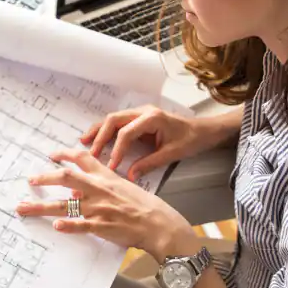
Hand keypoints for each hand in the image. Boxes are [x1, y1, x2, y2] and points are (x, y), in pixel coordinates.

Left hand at [16, 149, 198, 261]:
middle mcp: (99, 190)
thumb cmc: (145, 206)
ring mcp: (99, 208)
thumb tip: (78, 191)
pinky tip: (56, 227)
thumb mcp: (124, 187)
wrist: (159, 224)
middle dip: (45, 178)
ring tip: (23, 208)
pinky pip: (81, 225)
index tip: (51, 154)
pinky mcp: (102, 226)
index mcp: (106, 177)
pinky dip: (68, 226)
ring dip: (41, 207)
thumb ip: (102, 186)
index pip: (82, 159)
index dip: (64, 154)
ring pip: (65, 205)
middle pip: (66, 178)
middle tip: (30, 180)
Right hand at [81, 105, 221, 181]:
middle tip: (90, 153)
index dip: (116, 149)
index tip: (111, 165)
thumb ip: (149, 164)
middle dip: (100, 136)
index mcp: (152, 118)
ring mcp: (140, 113)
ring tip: (84, 141)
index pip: (126, 133)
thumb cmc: (191, 140)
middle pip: (114, 120)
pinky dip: (106, 130)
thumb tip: (130, 176)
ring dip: (99, 130)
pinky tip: (96, 138)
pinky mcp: (138, 119)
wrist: (203, 130)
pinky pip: (118, 123)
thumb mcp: (171, 154)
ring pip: (113, 119)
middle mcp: (143, 112)